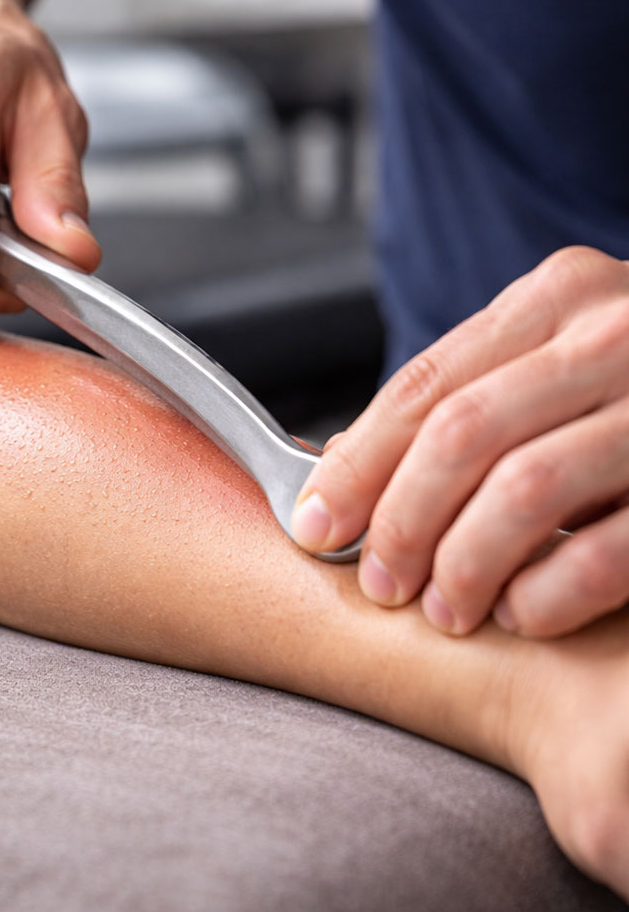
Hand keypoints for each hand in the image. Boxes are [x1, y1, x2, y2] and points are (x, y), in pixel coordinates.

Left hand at [291, 246, 628, 637]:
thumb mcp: (552, 357)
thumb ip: (463, 396)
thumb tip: (340, 464)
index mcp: (556, 298)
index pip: (422, 386)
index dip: (356, 465)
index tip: (313, 524)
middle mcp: (612, 334)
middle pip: (461, 434)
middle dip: (401, 521)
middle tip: (380, 584)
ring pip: (525, 489)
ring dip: (465, 564)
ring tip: (444, 611)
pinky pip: (608, 549)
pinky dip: (550, 591)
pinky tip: (521, 613)